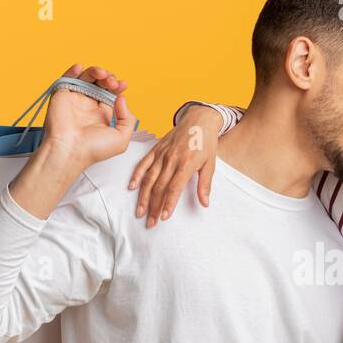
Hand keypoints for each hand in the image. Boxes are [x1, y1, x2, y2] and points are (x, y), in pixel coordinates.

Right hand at [43, 63, 134, 166]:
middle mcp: (87, 106)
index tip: (123, 85)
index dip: (116, 87)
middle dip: (108, 79)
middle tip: (112, 83)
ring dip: (95, 72)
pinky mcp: (61, 95)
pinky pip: (66, 78)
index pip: (110, 94)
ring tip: (103, 75)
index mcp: (101, 115)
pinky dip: (73, 70)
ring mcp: (74, 99)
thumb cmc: (94, 149)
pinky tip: (81, 68)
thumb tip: (121, 98)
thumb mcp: (122, 138)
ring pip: (85, 78)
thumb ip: (127, 118)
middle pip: (99, 84)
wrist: (70, 150)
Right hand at [127, 103, 221, 226]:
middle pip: (159, 187)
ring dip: (143, 197)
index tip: (163, 217)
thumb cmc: (206, 143)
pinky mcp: (156, 149)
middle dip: (154, 207)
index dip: (168, 204)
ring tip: (140, 212)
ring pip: (149, 178)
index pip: (174, 188)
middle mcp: (171, 160)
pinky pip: (144, 163)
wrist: (199, 119)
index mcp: (186, 164)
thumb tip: (205, 203)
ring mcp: (162, 154)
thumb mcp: (210, 164)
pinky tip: (132, 187)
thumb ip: (205, 184)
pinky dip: (137, 175)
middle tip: (150, 223)